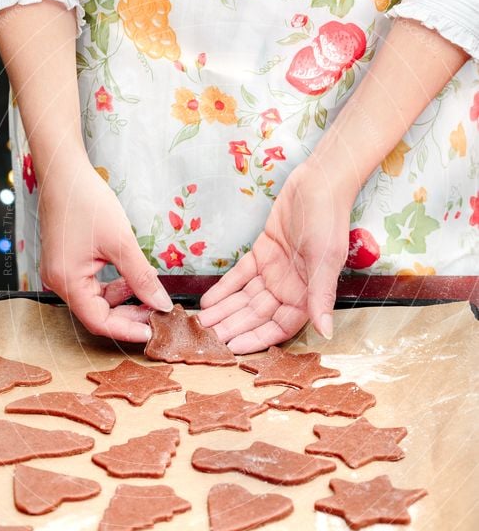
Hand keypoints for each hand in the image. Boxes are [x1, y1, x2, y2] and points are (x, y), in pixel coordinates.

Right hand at [38, 154, 171, 340]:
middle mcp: (59, 282)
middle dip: (129, 315)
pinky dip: (114, 286)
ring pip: (96, 300)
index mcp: (67, 282)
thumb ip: (142, 277)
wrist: (64, 172)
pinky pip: (92, 285)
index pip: (99, 321)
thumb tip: (161, 304)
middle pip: (97, 313)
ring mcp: (61, 272)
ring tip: (150, 294)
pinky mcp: (67, 262)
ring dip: (124, 300)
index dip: (128, 330)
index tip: (154, 331)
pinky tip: (132, 278)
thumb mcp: (121, 242)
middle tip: (158, 312)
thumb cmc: (87, 202)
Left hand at [199, 163, 353, 352]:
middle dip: (232, 327)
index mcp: (308, 294)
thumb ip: (321, 298)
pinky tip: (208, 300)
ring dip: (224, 311)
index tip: (233, 348)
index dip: (256, 338)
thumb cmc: (328, 220)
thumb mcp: (326, 260)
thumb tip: (327, 333)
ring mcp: (275, 271)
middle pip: (256, 315)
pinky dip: (224, 288)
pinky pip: (240, 276)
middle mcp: (290, 287)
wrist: (320, 182)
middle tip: (206, 340)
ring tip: (200, 325)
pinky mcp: (262, 252)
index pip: (279, 326)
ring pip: (245, 298)